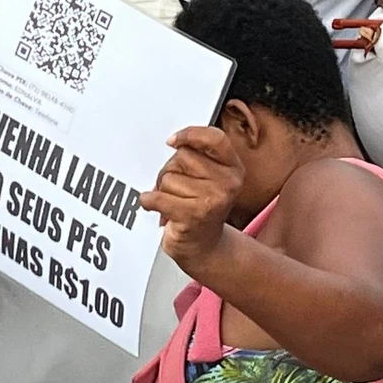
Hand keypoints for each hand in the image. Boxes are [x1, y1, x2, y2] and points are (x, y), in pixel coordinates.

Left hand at [139, 127, 243, 271]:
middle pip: (182, 156)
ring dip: (164, 191)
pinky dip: (149, 202)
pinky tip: (160, 210)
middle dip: (171, 170)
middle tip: (179, 189)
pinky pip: (157, 197)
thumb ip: (198, 156)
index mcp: (233, 168)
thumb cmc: (201, 209)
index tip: (173, 141)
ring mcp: (213, 199)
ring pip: (168, 177)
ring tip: (176, 204)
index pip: (215, 138)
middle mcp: (228, 183)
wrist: (204, 247)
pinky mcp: (194, 215)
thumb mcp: (209, 178)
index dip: (191, 134)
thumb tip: (174, 142)